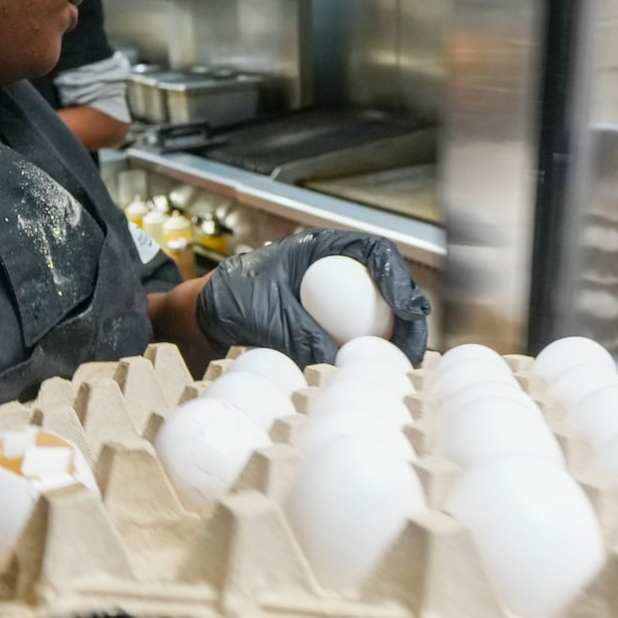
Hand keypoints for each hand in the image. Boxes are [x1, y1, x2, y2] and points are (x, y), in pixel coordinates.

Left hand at [194, 229, 430, 366]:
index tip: (408, 310)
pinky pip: (360, 330)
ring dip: (398, 333)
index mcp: (320, 248)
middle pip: (387, 281)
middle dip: (409, 312)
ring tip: (403, 362)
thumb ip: (301, 336)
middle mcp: (333, 267)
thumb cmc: (229, 301)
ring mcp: (333, 293)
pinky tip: (378, 369)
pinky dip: (373, 348)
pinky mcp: (328, 320)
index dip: (398, 278)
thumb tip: (339, 363)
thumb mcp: (267, 317)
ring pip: (380, 307)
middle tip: (413, 347)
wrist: (204, 316)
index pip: (375, 251)